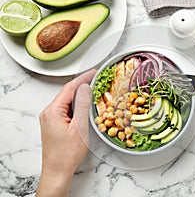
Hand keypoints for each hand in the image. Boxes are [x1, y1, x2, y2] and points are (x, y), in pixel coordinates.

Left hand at [36, 70, 95, 196]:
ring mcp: (50, 118)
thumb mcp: (79, 128)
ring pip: (67, 101)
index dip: (83, 78)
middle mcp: (49, 112)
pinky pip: (66, 109)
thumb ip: (82, 105)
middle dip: (82, 85)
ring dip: (80, 95)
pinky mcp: (54, 123)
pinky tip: (85, 105)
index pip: (69, 88)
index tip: (94, 72)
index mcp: (53, 111)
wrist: (58, 170)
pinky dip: (77, 105)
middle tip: (97, 79)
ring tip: (94, 91)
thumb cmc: (67, 153)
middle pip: (67, 93)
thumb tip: (85, 87)